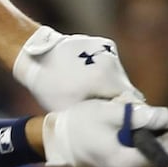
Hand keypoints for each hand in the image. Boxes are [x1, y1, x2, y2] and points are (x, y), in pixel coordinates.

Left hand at [12, 26, 144, 110]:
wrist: (36, 56)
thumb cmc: (50, 87)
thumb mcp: (71, 109)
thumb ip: (96, 115)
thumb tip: (113, 123)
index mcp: (104, 79)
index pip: (131, 101)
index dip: (125, 112)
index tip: (117, 119)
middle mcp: (111, 63)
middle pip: (125, 88)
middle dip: (118, 99)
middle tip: (103, 107)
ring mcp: (109, 50)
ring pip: (119, 75)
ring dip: (111, 84)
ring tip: (92, 89)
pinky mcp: (105, 43)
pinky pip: (111, 63)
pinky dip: (104, 71)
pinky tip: (88, 75)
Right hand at [40, 99, 167, 166]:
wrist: (54, 138)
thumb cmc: (80, 124)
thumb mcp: (110, 113)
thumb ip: (139, 115)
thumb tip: (166, 118)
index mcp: (127, 163)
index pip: (164, 149)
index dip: (166, 127)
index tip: (155, 110)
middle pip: (156, 147)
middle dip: (152, 125)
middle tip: (134, 108)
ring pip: (145, 146)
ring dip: (141, 127)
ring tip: (121, 113)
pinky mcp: (117, 165)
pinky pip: (134, 148)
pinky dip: (131, 133)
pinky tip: (116, 122)